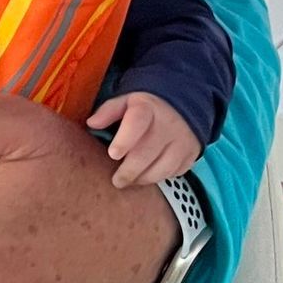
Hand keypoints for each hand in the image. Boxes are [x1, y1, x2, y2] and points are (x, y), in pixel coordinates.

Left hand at [85, 91, 201, 187]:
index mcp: (148, 108)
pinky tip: (147, 176)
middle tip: (116, 181)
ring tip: (129, 181)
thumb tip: (91, 123)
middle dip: (129, 171)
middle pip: (148, 152)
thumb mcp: (126, 101)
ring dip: (143, 178)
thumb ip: (108, 111)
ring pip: (162, 168)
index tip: (113, 154)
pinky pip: (174, 173)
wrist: (182, 107)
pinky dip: (159, 178)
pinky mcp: (190, 155)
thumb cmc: (146, 108)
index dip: (125, 139)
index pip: (138, 122)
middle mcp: (168, 124)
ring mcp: (182, 141)